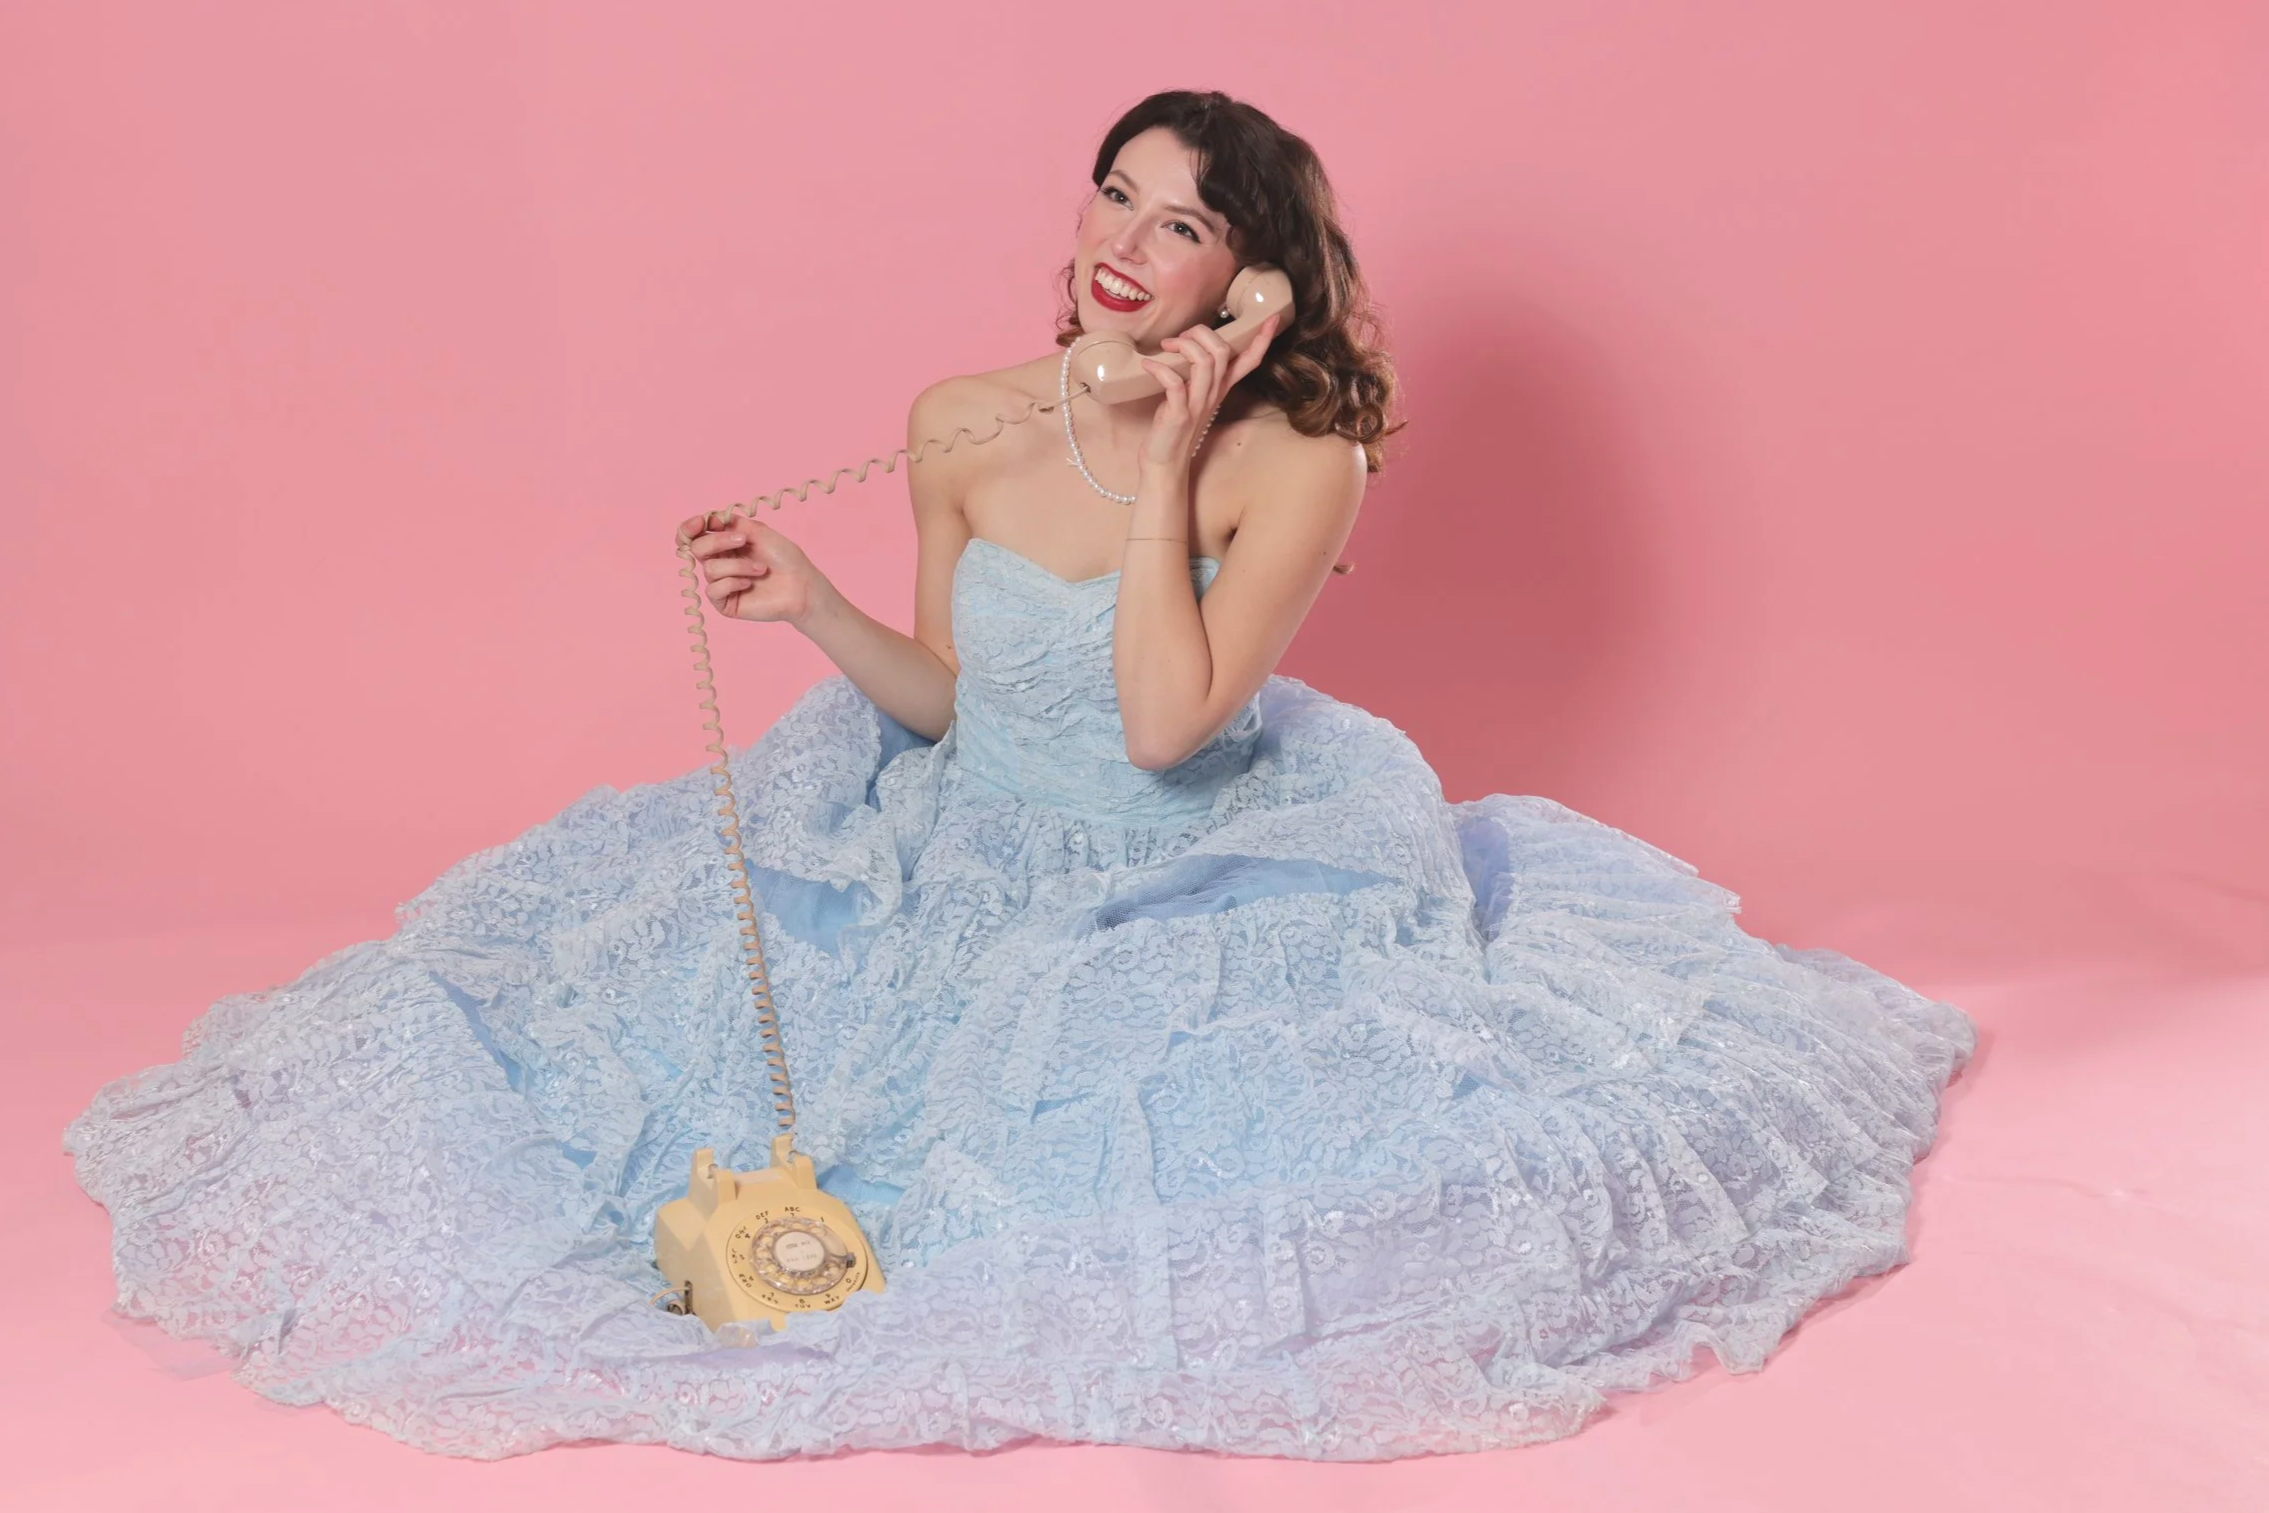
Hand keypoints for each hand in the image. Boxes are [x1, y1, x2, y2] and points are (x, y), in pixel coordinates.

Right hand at [677, 511, 822, 625]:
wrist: (801, 585)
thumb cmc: (784, 557)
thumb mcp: (758, 531)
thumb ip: (731, 523)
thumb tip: (708, 519)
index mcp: (724, 544)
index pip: (692, 535)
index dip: (689, 528)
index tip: (702, 522)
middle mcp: (720, 562)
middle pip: (697, 548)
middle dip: (718, 541)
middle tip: (743, 540)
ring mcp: (721, 583)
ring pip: (709, 569)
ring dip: (738, 565)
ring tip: (761, 569)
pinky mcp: (725, 603)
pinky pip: (714, 589)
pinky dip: (733, 583)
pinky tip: (749, 584)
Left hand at [1136, 310, 1283, 474]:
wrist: (1165, 462)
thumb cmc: (1175, 425)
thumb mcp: (1193, 395)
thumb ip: (1197, 373)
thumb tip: (1188, 344)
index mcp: (1220, 388)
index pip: (1250, 361)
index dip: (1262, 339)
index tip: (1273, 318)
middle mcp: (1213, 394)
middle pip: (1222, 351)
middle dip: (1201, 333)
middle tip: (1179, 337)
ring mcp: (1197, 405)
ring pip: (1204, 362)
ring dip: (1184, 346)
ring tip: (1166, 347)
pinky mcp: (1179, 415)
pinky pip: (1174, 383)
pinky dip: (1160, 369)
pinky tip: (1149, 365)